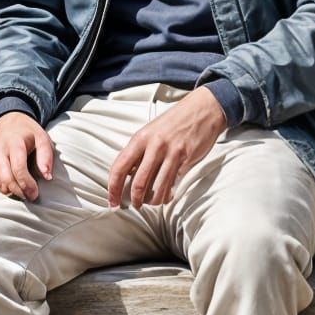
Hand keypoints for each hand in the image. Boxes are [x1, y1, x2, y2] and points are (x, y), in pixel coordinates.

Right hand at [0, 112, 53, 199]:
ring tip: (17, 193)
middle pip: (4, 177)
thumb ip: (46, 156)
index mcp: (14, 143)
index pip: (18, 168)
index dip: (26, 184)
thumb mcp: (42, 138)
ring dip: (5, 190)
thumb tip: (47, 177)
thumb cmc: (28, 132)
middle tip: (28, 197)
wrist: (9, 119)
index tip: (34, 194)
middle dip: (17, 190)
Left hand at [108, 88, 226, 208]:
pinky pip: (174, 182)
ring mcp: (171, 152)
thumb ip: (139, 151)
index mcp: (140, 138)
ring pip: (157, 187)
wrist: (202, 109)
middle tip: (135, 205)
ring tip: (152, 202)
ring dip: (153, 200)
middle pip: (139, 182)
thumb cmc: (174, 122)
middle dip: (135, 199)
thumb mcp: (151, 132)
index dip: (113, 188)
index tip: (112, 201)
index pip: (120, 167)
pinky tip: (167, 195)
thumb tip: (128, 176)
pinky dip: (168, 193)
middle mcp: (154, 145)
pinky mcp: (186, 158)